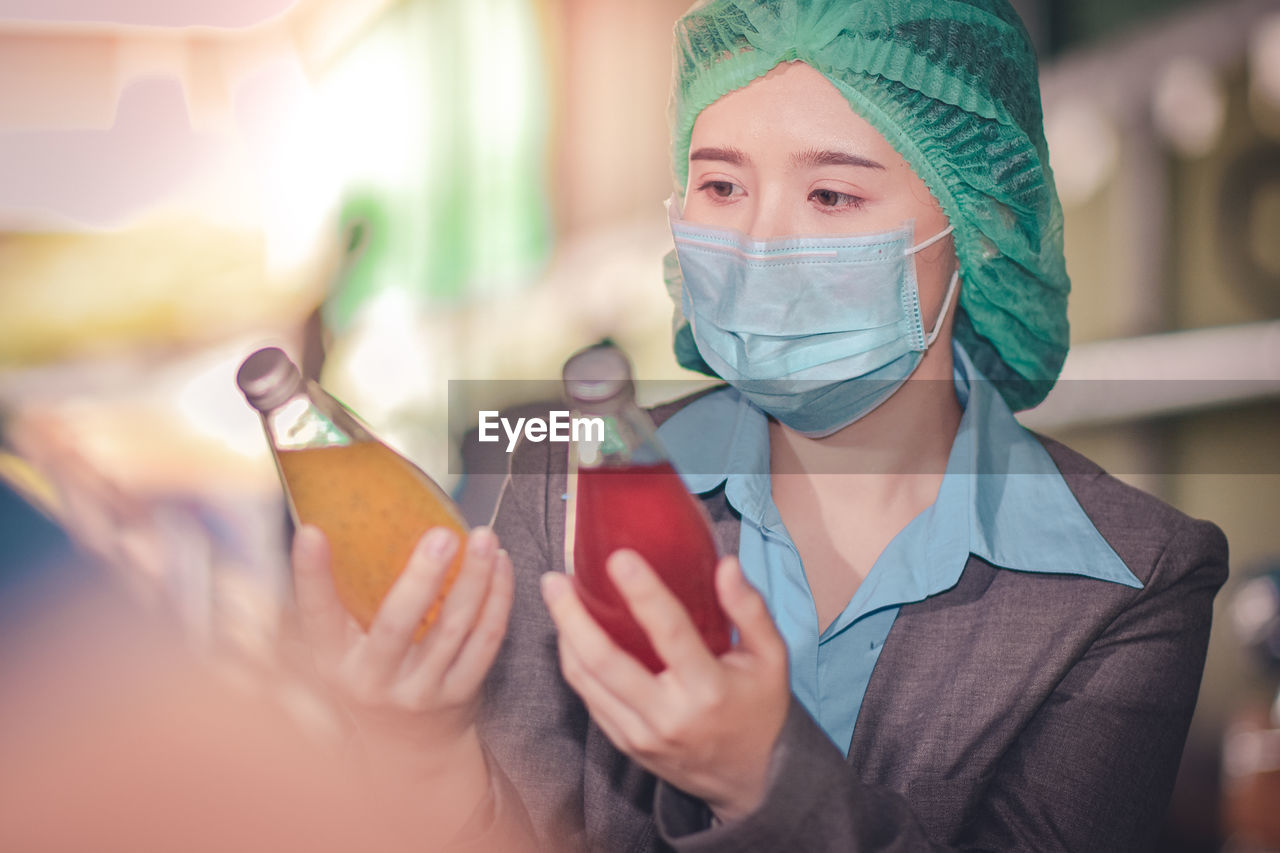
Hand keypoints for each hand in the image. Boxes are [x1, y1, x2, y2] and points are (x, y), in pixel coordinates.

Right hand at [291, 524, 512, 781]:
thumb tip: (330, 526)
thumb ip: (337, 602)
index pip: (316, 614)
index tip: (311, 532)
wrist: (407, 749)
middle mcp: (372, 680)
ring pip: (453, 629)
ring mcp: (419, 691)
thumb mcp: (340, 651)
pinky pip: (485, 642)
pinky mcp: (460, 693)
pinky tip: (501, 566)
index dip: (311, 574)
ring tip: (483, 538)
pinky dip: (497, 601)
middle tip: (442, 534)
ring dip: (474, 579)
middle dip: (422, 576)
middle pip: (397, 624)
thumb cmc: (370, 677)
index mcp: (333, 662)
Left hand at [541, 550, 788, 822]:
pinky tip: (570, 633)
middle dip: (572, 616)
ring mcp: (642, 735)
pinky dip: (574, 663)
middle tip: (554, 580)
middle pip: (605, 661)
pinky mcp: (626, 745)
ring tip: (556, 596)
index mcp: (708, 688)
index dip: (643, 593)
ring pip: (587, 681)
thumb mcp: (771, 658)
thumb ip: (749, 609)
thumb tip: (726, 564)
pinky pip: (589, 699)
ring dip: (565, 636)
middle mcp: (669, 715)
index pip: (670, 633)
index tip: (619, 558)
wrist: (751, 779)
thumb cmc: (760, 708)